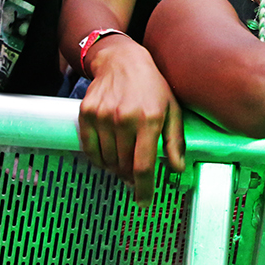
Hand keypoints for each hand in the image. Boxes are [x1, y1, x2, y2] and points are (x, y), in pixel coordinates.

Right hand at [79, 33, 186, 203]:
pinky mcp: (87, 113)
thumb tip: (177, 169)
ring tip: (123, 162)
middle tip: (135, 176)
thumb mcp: (172, 109)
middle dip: (130, 177)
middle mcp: (125, 118)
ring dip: (115, 168)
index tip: (144, 203)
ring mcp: (103, 115)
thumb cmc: (152, 86)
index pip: (143, 165)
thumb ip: (175, 140)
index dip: (143, 189)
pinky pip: (90, 149)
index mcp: (150, 118)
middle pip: (123, 165)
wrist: (122, 60)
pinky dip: (99, 158)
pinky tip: (108, 155)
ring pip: (106, 160)